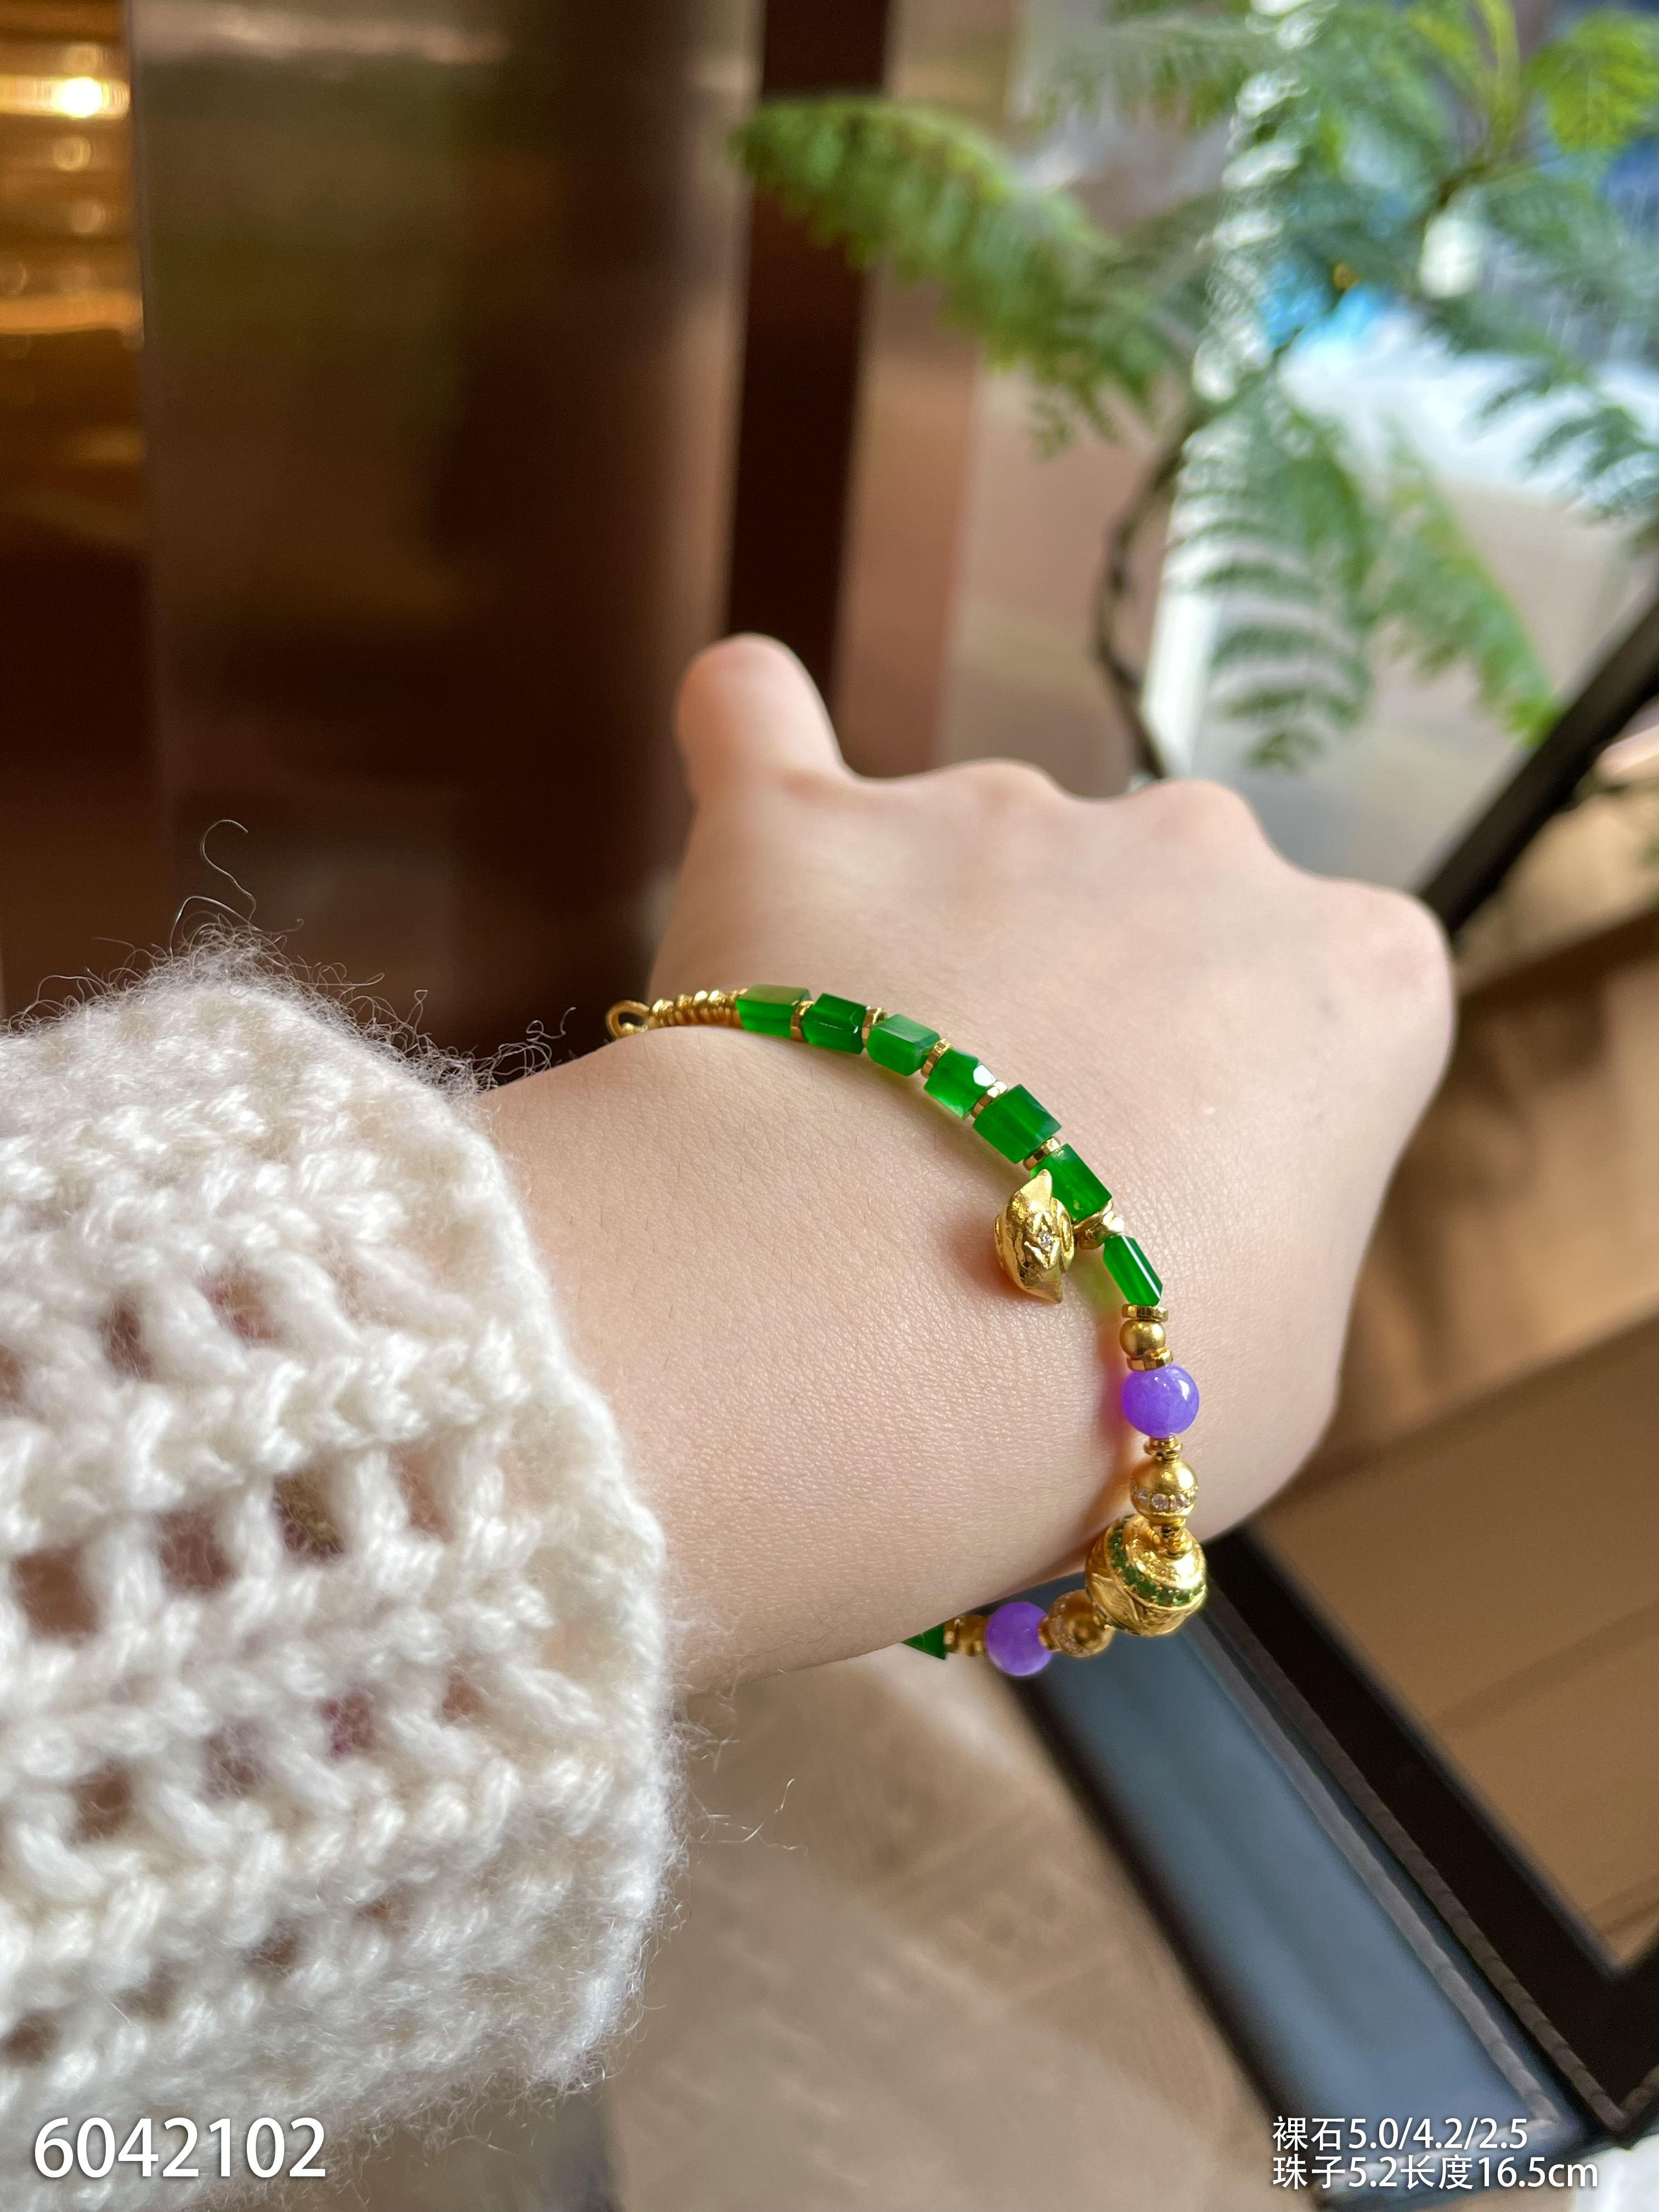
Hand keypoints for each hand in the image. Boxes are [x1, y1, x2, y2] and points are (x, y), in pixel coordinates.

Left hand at [489, 637, 1451, 1686]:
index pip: (1323, 1003)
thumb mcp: (1271, 1366)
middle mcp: (1199, 848)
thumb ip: (1256, 1237)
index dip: (1237, 1113)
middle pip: (1149, 917)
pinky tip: (748, 798)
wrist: (871, 1353)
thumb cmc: (1106, 1399)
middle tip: (993, 1180)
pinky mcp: (810, 822)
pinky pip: (758, 723)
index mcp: (1358, 974)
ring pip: (969, 862)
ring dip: (927, 966)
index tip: (1169, 1202)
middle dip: (1086, 1027)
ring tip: (844, 1134)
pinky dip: (753, 759)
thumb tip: (1186, 1220)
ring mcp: (1002, 812)